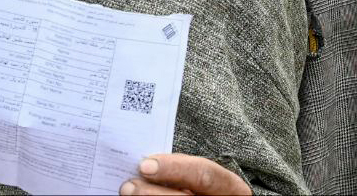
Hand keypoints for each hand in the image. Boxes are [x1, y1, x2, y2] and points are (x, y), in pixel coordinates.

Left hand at [120, 154, 251, 194]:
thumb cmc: (204, 189)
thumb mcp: (205, 178)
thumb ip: (183, 171)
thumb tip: (147, 164)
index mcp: (229, 187)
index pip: (204, 175)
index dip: (175, 168)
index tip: (146, 165)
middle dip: (152, 193)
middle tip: (128, 185)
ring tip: (127, 193)